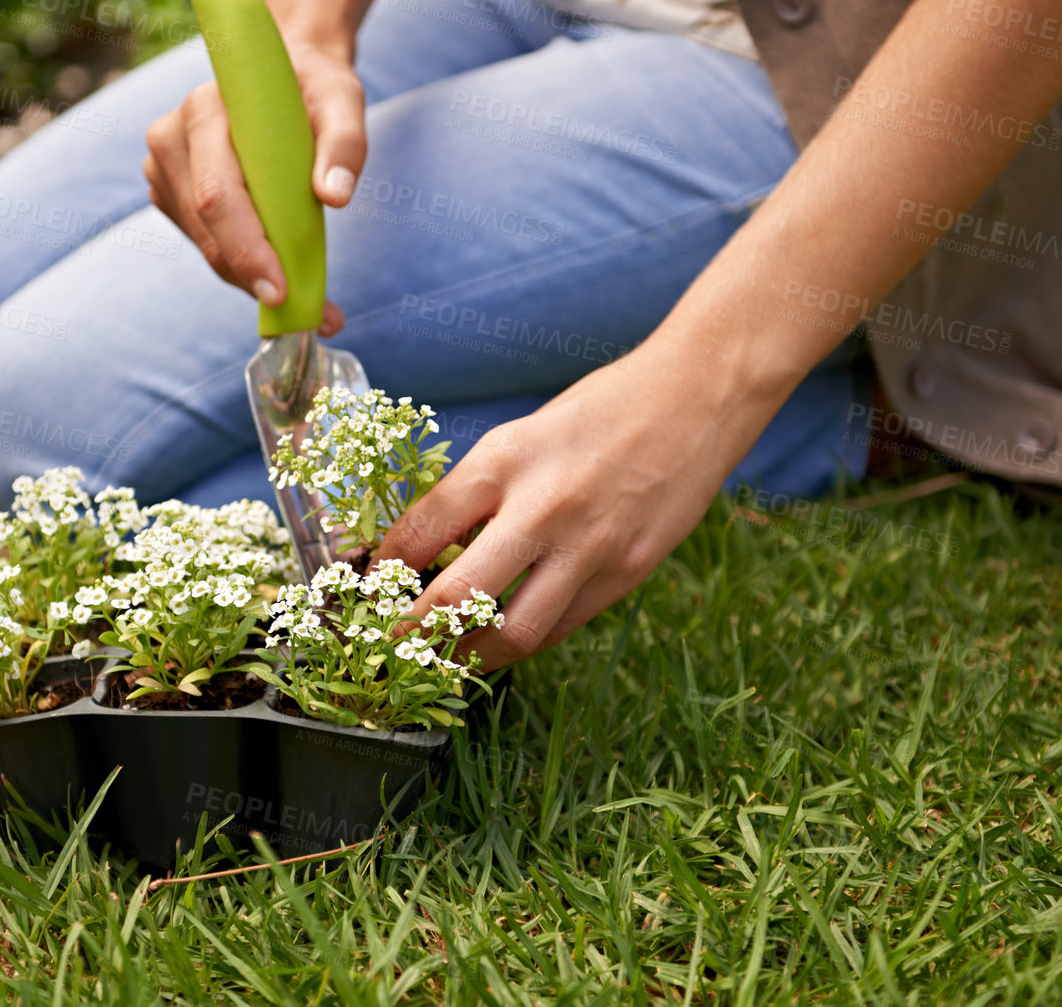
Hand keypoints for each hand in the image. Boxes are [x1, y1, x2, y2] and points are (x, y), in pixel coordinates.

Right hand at [143, 42, 365, 334]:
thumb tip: (335, 197)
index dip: (248, 248)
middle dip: (255, 275)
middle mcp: (172, 138)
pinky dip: (242, 264)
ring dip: (251, 276)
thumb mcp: (343, 100)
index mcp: (206, 111)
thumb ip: (345, 142)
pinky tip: (277, 265)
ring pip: (206, 245)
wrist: (280, 73)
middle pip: (208, 229)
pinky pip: (206, 243)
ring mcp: (164, 168)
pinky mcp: (170, 192)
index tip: (282, 290)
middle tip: (307, 314)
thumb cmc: (313, 87)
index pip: (218, 196)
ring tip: (307, 295)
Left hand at [373, 346, 758, 669]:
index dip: (382, 570)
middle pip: (456, 597)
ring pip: (513, 634)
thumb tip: (422, 550)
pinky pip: (562, 627)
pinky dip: (524, 641)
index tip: (368, 589)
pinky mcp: (627, 572)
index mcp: (503, 461)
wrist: (693, 399)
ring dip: (469, 658)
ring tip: (445, 662)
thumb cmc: (597, 413)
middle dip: (412, 633)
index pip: (419, 530)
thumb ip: (475, 493)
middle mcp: (541, 507)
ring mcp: (589, 547)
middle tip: (389, 648)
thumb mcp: (519, 437)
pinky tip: (502, 642)